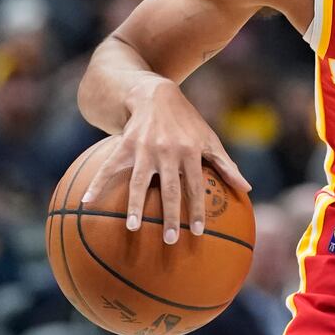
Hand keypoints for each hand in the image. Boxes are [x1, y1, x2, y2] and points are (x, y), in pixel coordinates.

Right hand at [82, 78, 250, 243]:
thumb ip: (226, 165)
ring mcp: (144, 149)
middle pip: (170, 189)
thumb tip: (247, 189)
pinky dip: (97, 184)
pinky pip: (109, 168)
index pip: (196, 186)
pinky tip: (87, 203)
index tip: (198, 232)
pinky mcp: (124, 146)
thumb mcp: (209, 139)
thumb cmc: (187, 122)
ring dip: (135, 205)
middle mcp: (168, 152)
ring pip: (139, 182)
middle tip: (171, 240)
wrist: (155, 95)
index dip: (197, 209)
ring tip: (133, 227)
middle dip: (171, 215)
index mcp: (190, 152)